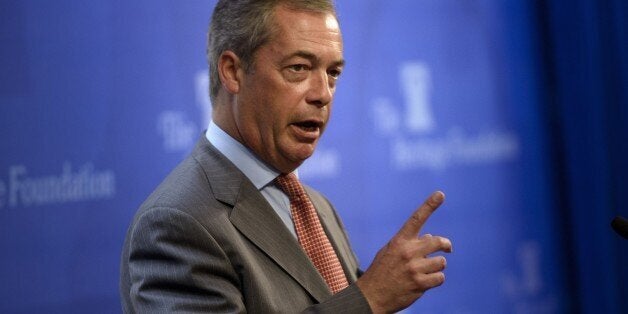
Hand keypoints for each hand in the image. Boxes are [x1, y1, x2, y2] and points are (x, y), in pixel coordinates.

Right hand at [356, 191, 451, 313]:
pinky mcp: (420, 284)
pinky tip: (425, 282)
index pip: (416, 219)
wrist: (372, 296)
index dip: (429, 205)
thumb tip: (430, 237)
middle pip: (437, 241)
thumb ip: (409, 243)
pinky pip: (440, 278)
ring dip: (437, 266)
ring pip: (441, 262)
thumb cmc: (382, 271)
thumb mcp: (390, 252)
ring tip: (426, 271)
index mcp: (399, 241)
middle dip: (446, 245)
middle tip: (448, 249)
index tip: (440, 194)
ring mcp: (414, 268)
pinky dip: (436, 280)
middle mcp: (408, 252)